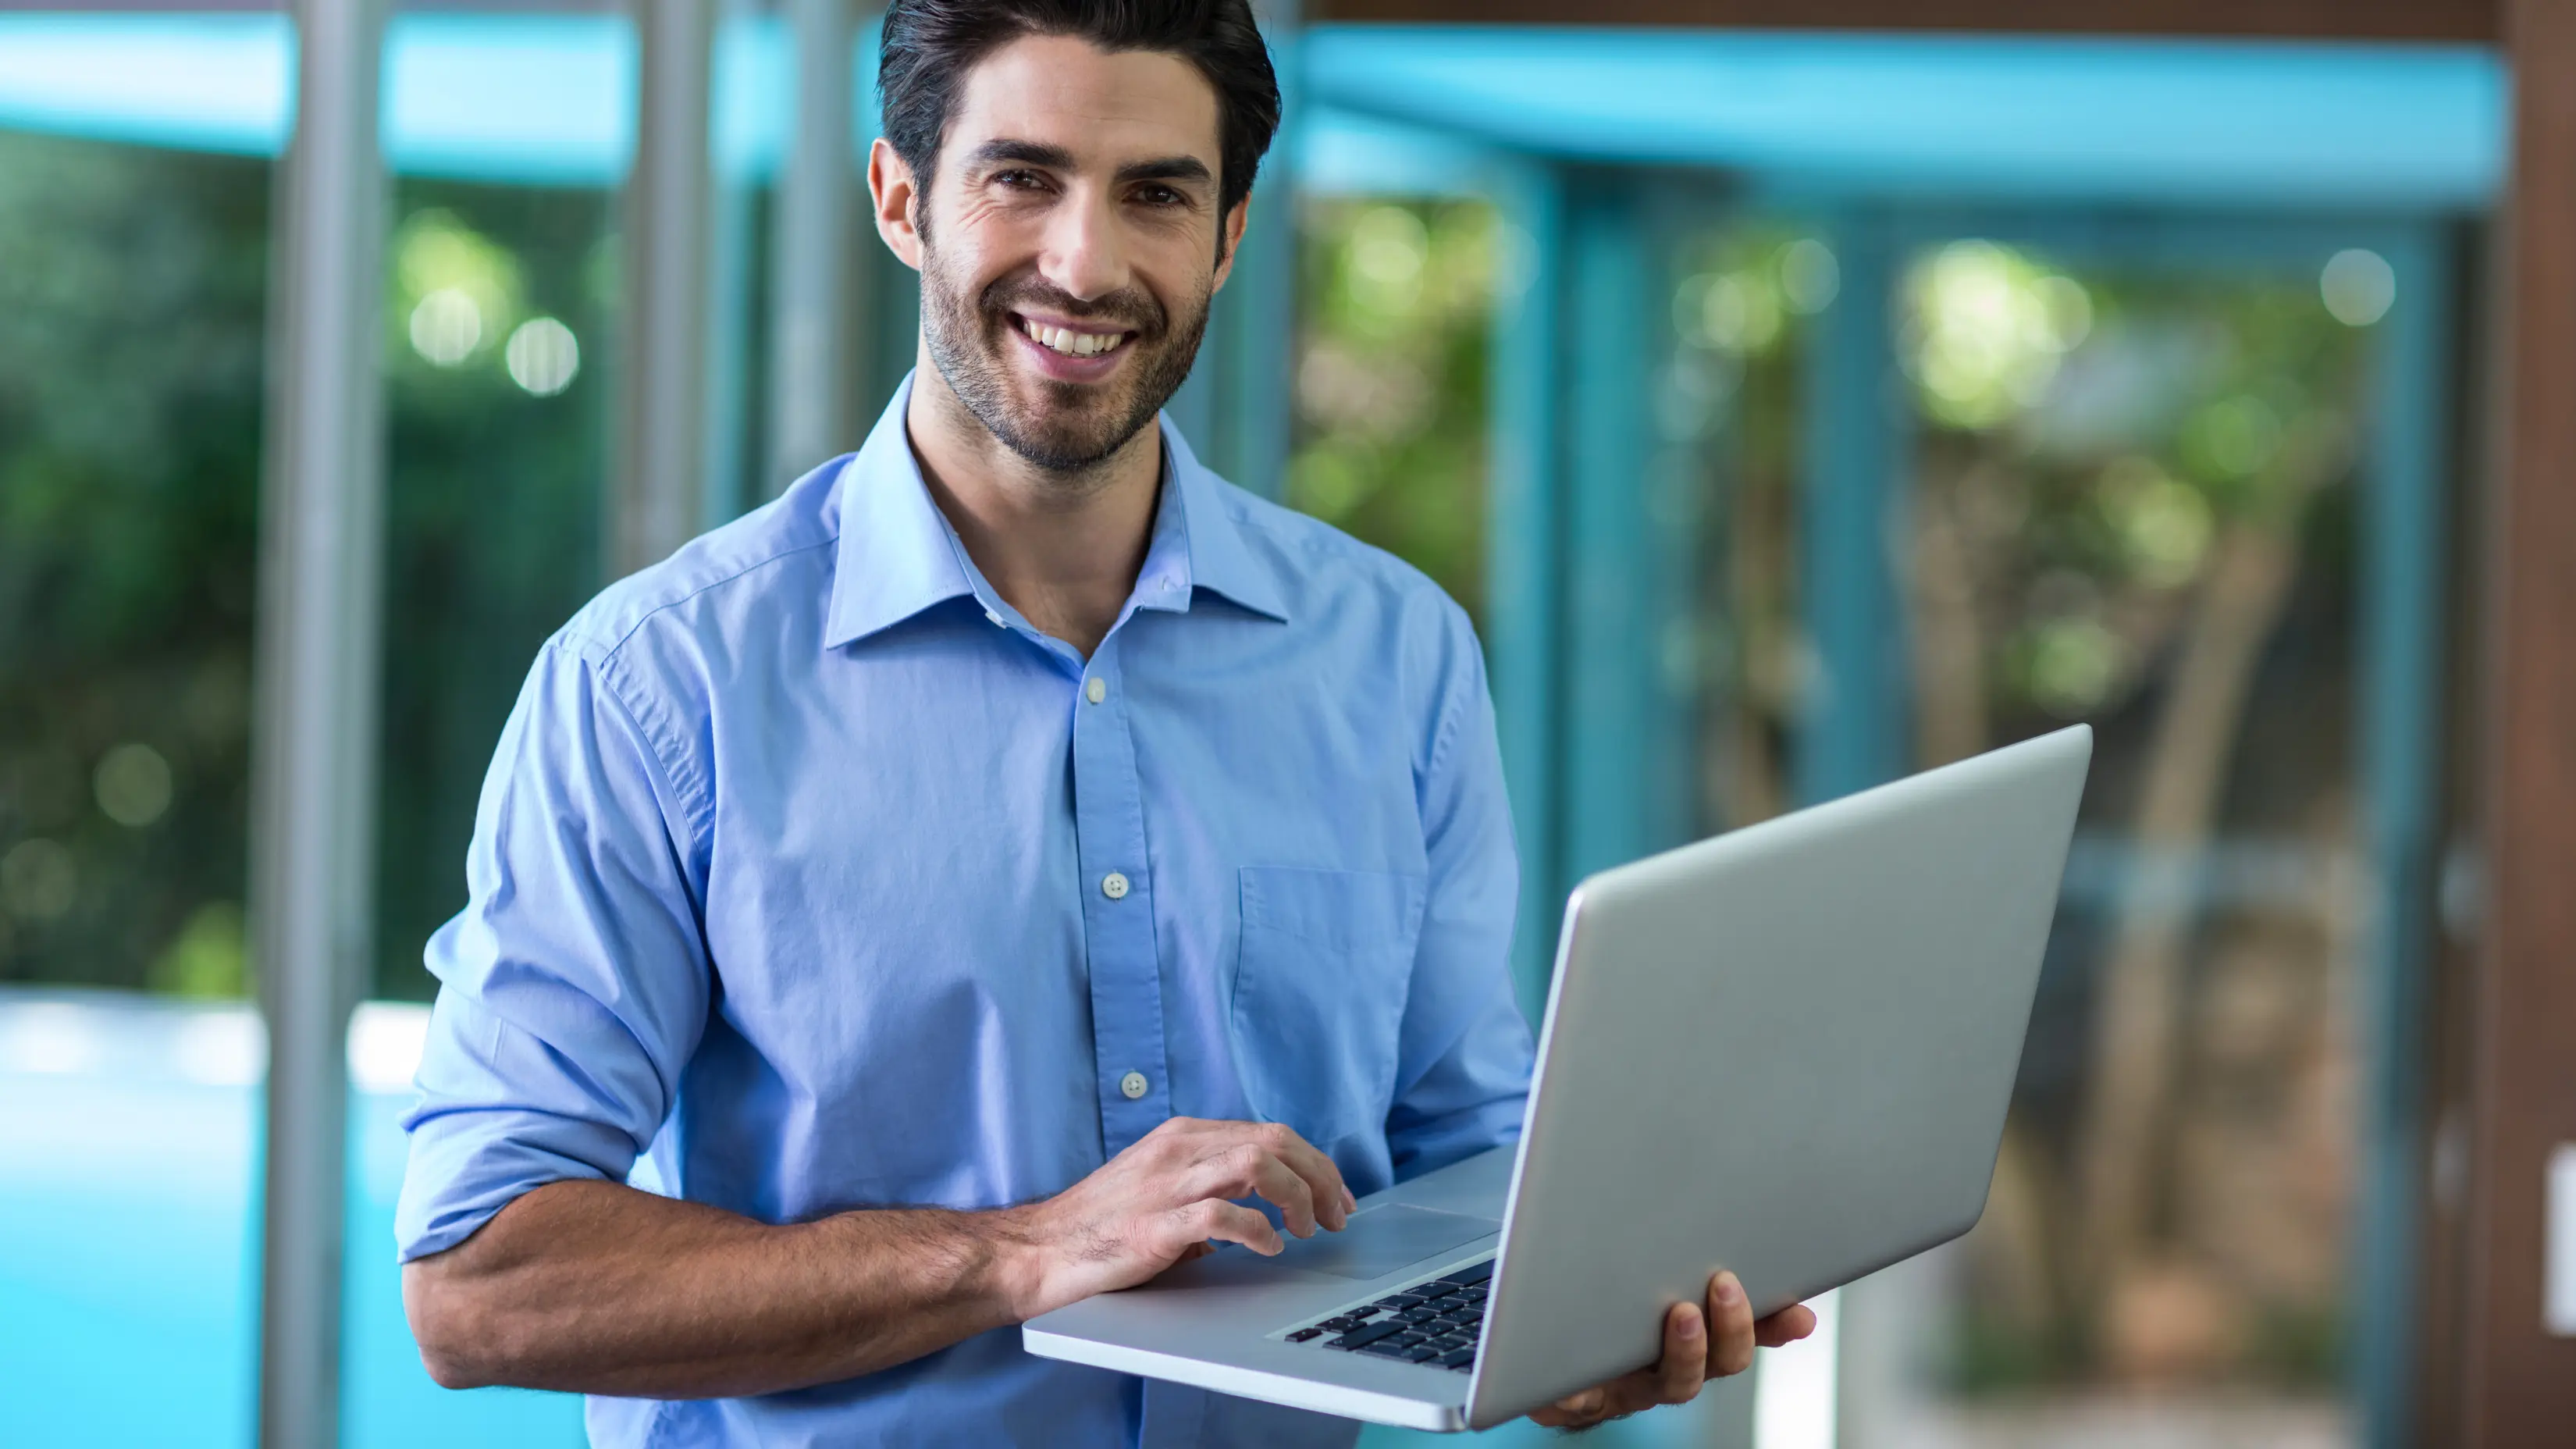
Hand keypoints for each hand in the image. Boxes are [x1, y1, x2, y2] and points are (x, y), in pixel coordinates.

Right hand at [1004, 1117, 1355, 1319]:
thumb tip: (1264, 1210)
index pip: (1270, 1133)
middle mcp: (1178, 1150)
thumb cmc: (1100, 1226)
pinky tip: (1270, 1247)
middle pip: (1275, 1141)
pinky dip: (1259, 1229)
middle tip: (1337, 1215)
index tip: (1336, 1196)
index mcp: (1182, 1137)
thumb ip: (1209, 1187)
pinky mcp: (1155, 1224)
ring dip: (1297, 1196)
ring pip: (1258, 1163)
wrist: (1039, 1250)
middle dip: (1319, 1177)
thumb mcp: (1160, 1190)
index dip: (1315, 1163)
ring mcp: (1166, 1184)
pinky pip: (1223, 1213)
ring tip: (1308, 1229)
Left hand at [1528, 1271, 1816, 1429]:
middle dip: (1732, 1327)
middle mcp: (1666, 1368)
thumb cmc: (1594, 1303)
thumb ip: (1681, 1253)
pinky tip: (1576, 1369)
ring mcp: (1627, 1387)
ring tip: (1681, 1314)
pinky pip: (1581, 1398)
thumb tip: (1740, 1222)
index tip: (1800, 1312)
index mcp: (1689, 1337)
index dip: (1774, 1325)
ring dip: (1685, 1351)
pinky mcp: (1576, 1397)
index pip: (1745, 1332)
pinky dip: (1579, 1387)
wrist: (1527, 1342)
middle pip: (1718, 1363)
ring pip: (1673, 1383)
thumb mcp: (1641, 1272)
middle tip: (1727, 1285)